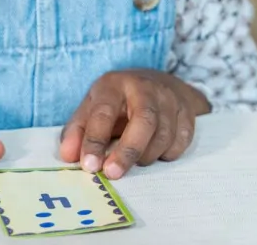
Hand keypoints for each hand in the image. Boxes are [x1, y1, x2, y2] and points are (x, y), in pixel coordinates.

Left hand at [59, 69, 209, 179]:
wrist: (159, 83)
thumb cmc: (119, 101)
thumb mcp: (92, 107)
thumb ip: (78, 131)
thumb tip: (68, 156)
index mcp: (115, 84)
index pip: (104, 112)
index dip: (95, 140)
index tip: (89, 166)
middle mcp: (145, 88)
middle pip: (143, 121)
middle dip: (128, 151)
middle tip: (113, 174)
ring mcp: (170, 99)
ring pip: (163, 135)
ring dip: (146, 156)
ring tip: (134, 160)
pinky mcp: (188, 113)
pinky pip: (181, 142)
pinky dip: (167, 154)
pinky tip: (156, 151)